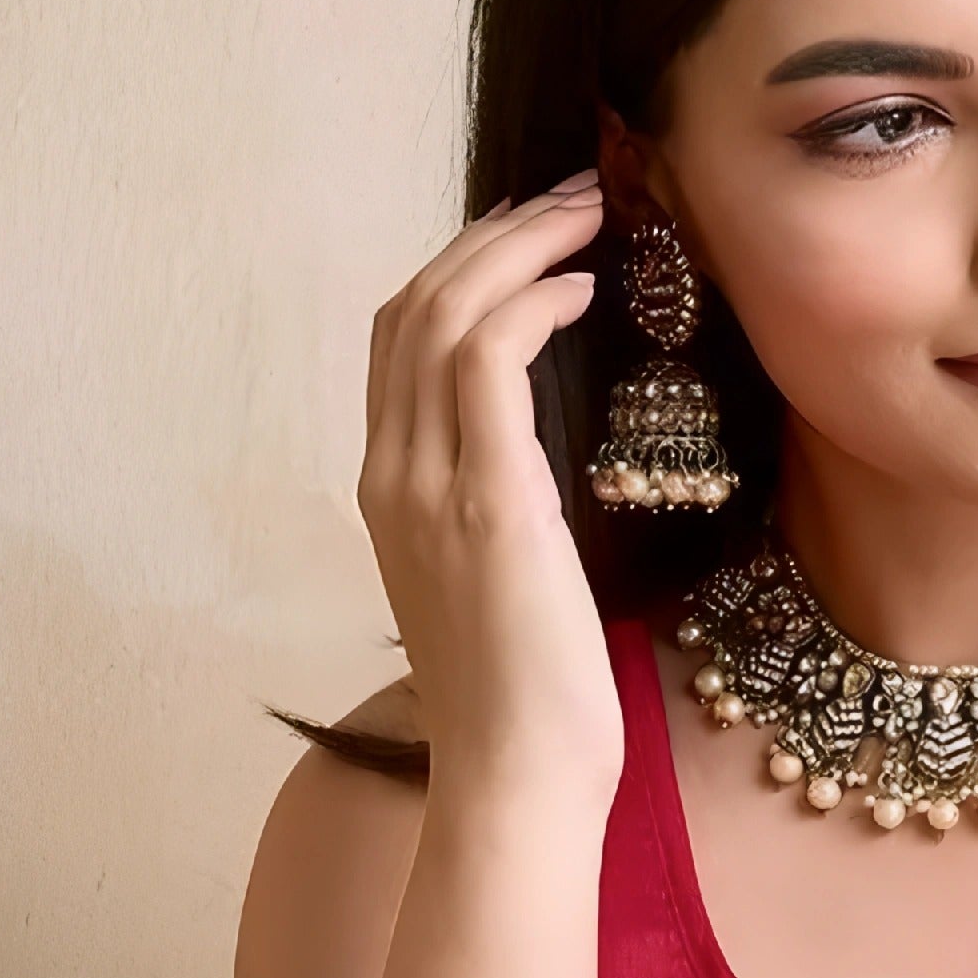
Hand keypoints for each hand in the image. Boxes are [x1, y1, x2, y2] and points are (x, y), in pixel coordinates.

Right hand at [358, 179, 618, 787]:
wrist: (518, 780)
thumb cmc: (529, 705)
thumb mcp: (503, 586)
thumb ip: (502, 514)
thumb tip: (548, 469)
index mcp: (390, 492)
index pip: (400, 341)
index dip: (463, 270)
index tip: (535, 240)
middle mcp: (391, 475)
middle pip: (413, 303)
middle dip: (491, 235)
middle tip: (572, 198)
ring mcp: (428, 485)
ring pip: (444, 310)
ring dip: (518, 246)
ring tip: (588, 216)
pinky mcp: (487, 499)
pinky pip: (488, 358)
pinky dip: (531, 303)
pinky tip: (581, 290)